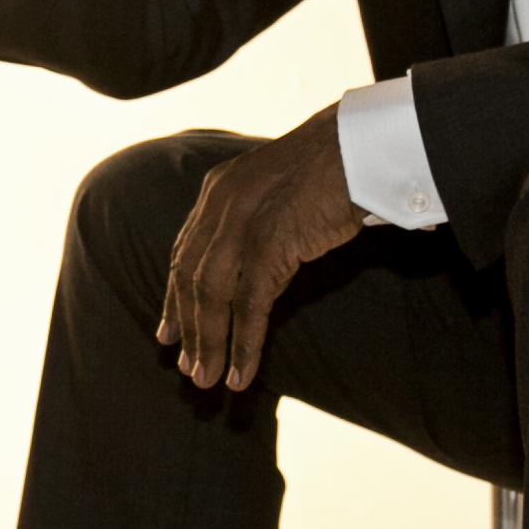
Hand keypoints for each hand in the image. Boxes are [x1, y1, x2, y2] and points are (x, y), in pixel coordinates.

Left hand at [157, 105, 360, 391]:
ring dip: (210, 344)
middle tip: (188, 368)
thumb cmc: (330, 168)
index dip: (174, 297)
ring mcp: (243, 224)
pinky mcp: (272, 244)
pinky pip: (249, 305)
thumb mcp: (274, 190)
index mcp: (217, 190)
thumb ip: (253, 221)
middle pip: (191, 278)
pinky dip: (243, 344)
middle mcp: (220, 206)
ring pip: (212, 296)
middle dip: (187, 327)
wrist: (359, 147)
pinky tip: (240, 374)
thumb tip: (252, 267)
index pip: (184, 253)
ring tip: (209, 380)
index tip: (169, 333)